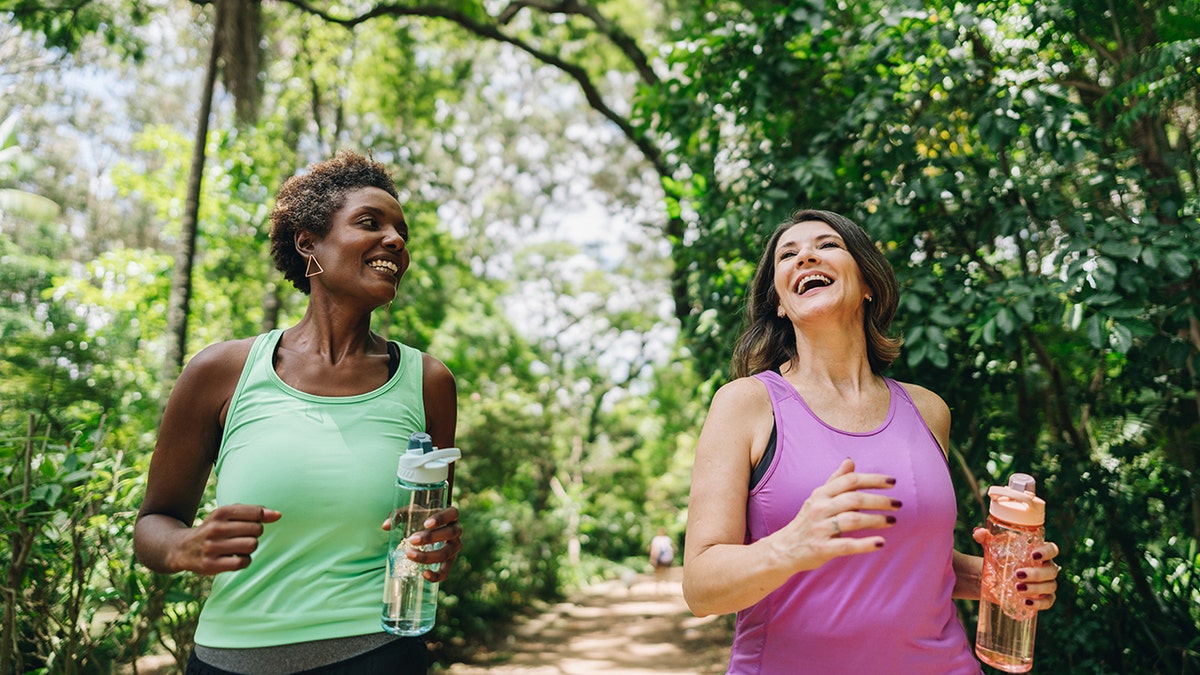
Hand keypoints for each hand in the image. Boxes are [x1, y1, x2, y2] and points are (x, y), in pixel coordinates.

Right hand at [173, 504, 281, 574]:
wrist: (182, 549)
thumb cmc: (214, 529)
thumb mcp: (227, 515)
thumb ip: (253, 512)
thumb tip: (278, 515)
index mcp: (220, 513)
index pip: (256, 513)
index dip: (263, 518)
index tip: (259, 521)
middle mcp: (215, 529)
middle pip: (257, 530)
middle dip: (255, 533)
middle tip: (244, 536)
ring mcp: (212, 547)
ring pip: (252, 545)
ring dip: (250, 547)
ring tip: (239, 546)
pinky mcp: (211, 565)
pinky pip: (243, 562)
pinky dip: (245, 560)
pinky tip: (236, 558)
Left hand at [382, 506, 462, 582]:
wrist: (429, 529)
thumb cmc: (421, 517)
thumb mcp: (412, 512)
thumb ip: (399, 515)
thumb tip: (386, 526)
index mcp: (451, 515)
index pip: (452, 513)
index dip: (441, 519)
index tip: (426, 524)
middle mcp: (456, 530)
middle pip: (450, 533)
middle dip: (431, 538)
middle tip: (411, 540)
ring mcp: (454, 547)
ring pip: (447, 553)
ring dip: (429, 555)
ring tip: (410, 555)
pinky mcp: (449, 561)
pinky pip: (446, 571)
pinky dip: (437, 575)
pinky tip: (424, 574)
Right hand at [767, 458, 899, 571]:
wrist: (785, 549)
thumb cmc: (807, 521)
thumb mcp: (818, 498)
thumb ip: (836, 480)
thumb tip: (850, 461)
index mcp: (821, 494)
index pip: (850, 481)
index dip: (872, 480)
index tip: (892, 482)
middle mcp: (820, 508)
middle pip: (854, 499)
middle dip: (879, 501)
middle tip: (898, 504)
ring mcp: (820, 529)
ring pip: (853, 520)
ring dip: (876, 520)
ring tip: (892, 521)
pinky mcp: (823, 549)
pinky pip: (847, 545)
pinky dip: (866, 544)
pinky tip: (881, 542)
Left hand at [973, 528, 1060, 610]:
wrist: (993, 578)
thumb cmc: (998, 558)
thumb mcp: (992, 548)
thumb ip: (985, 538)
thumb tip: (978, 532)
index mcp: (1039, 552)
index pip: (1052, 549)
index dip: (1047, 552)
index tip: (1033, 555)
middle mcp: (1046, 567)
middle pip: (1051, 570)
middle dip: (1036, 574)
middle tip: (1017, 574)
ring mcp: (1046, 584)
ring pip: (1050, 586)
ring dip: (1036, 588)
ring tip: (1017, 588)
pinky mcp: (1042, 598)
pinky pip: (1048, 602)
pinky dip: (1039, 603)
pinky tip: (1026, 603)